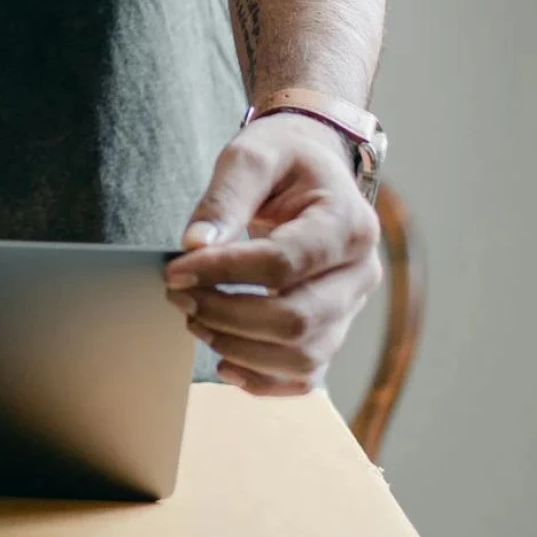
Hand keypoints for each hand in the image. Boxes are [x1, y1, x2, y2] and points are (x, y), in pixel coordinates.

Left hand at [162, 113, 381, 395]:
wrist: (311, 169)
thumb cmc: (283, 159)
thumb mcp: (252, 156)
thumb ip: (224, 197)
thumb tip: (195, 245)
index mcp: (349, 224)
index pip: (283, 263)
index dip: (224, 272)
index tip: (175, 268)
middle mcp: (361, 272)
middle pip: (296, 319)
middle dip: (227, 315)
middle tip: (178, 296)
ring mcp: (351, 308)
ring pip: (302, 355)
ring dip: (239, 348)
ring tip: (194, 320)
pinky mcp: (333, 330)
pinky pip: (305, 375)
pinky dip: (263, 379)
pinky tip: (223, 360)